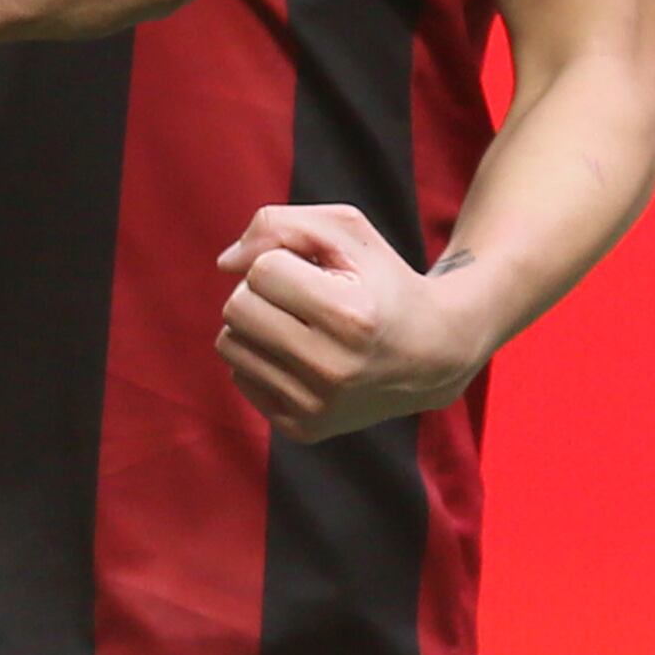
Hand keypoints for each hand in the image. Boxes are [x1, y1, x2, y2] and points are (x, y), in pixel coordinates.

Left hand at [213, 204, 488, 444]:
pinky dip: (261, 357)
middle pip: (237, 308)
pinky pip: (239, 376)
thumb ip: (279, 225)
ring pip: (229, 344)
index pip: (263, 270)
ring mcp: (316, 406)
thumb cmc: (381, 282)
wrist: (431, 354)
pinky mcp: (302, 429)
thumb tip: (224, 263)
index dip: (282, 259)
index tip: (318, 272)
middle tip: (300, 296)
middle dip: (260, 290)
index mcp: (351, 316)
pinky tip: (299, 355)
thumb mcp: (347, 232)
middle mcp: (332, 368)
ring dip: (254, 323)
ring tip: (296, 323)